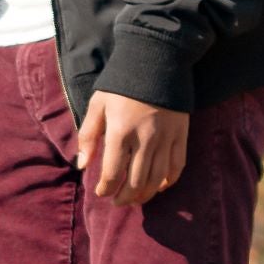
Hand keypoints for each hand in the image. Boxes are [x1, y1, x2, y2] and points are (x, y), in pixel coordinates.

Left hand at [76, 90, 187, 205]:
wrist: (156, 62)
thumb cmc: (121, 85)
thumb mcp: (98, 105)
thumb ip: (88, 136)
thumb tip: (83, 166)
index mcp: (120, 132)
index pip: (112, 173)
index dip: (105, 189)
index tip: (100, 192)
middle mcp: (144, 139)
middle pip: (136, 181)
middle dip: (125, 198)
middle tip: (117, 202)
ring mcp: (165, 138)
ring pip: (156, 178)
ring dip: (145, 194)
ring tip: (136, 200)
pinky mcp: (180, 135)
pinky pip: (176, 166)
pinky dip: (168, 181)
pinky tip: (159, 187)